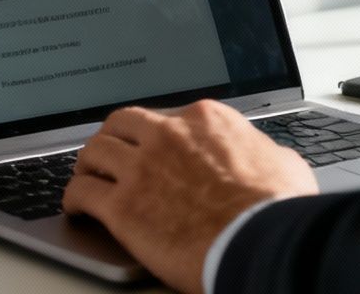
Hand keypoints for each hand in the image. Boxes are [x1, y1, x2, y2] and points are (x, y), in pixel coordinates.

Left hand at [63, 101, 317, 293]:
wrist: (263, 244)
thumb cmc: (278, 210)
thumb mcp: (284, 164)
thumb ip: (262, 151)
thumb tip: (266, 155)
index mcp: (204, 120)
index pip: (165, 116)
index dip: (153, 134)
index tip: (149, 145)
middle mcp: (167, 135)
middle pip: (121, 124)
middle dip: (112, 138)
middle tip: (109, 153)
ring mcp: (140, 169)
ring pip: (94, 152)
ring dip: (87, 165)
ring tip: (85, 176)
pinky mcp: (123, 206)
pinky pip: (82, 193)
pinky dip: (74, 199)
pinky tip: (77, 208)